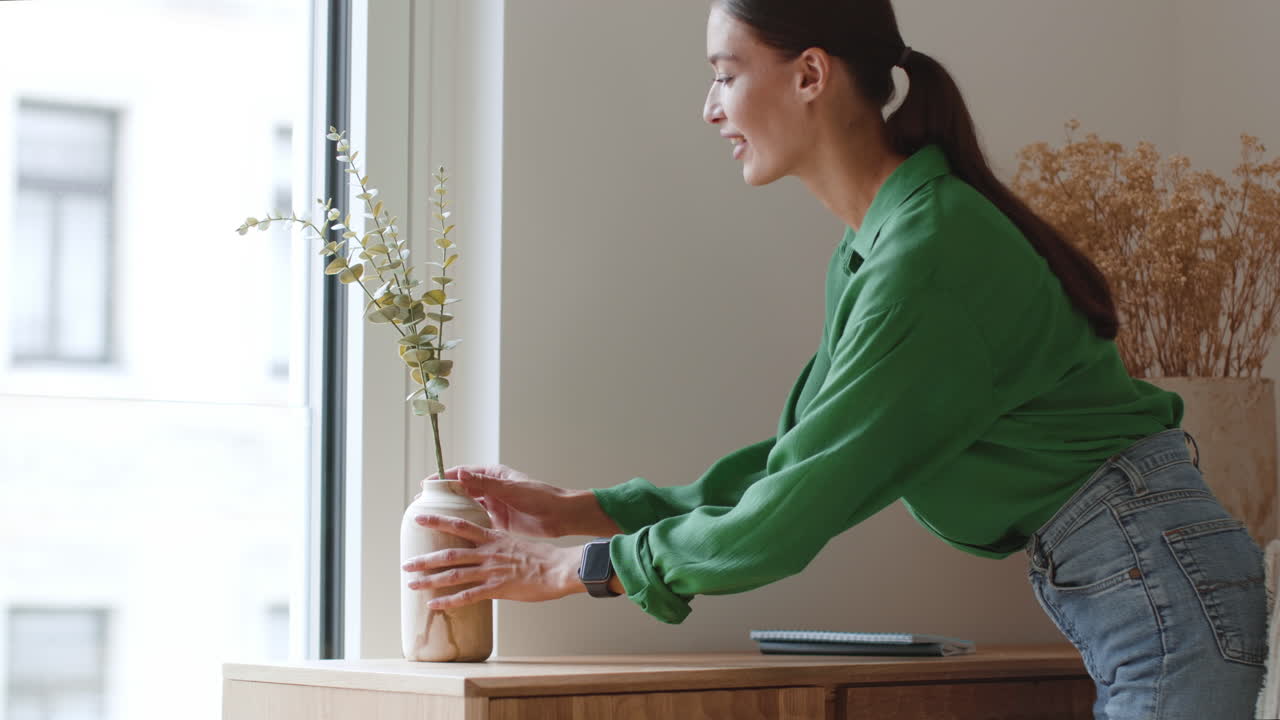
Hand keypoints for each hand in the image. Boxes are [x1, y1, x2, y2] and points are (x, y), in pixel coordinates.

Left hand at [402, 513, 584, 610]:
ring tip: (411, 584)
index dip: (438, 521)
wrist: (559, 569)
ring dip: (429, 579)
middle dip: (424, 558)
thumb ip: (500, 548)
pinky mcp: (496, 588)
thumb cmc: (544, 558)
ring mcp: (490, 571)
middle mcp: (487, 553)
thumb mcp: (518, 545)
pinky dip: (448, 601)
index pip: (460, 526)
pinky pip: (466, 596)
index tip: (420, 517)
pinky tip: (434, 604)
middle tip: (406, 561)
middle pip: (449, 552)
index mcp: (493, 538)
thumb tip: (490, 553)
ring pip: (452, 573)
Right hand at [426, 464, 619, 537]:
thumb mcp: (511, 489)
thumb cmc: (541, 497)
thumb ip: (485, 483)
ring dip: (450, 515)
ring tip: (429, 523)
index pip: (462, 473)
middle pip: (460, 491)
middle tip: (420, 507)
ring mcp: (494, 506)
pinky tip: (449, 537)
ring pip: (466, 509)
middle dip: (441, 498)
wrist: (562, 516)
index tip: (425, 486)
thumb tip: (459, 473)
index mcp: (494, 475)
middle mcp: (492, 489)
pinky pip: (476, 525)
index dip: (443, 479)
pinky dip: (463, 529)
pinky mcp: (499, 523)